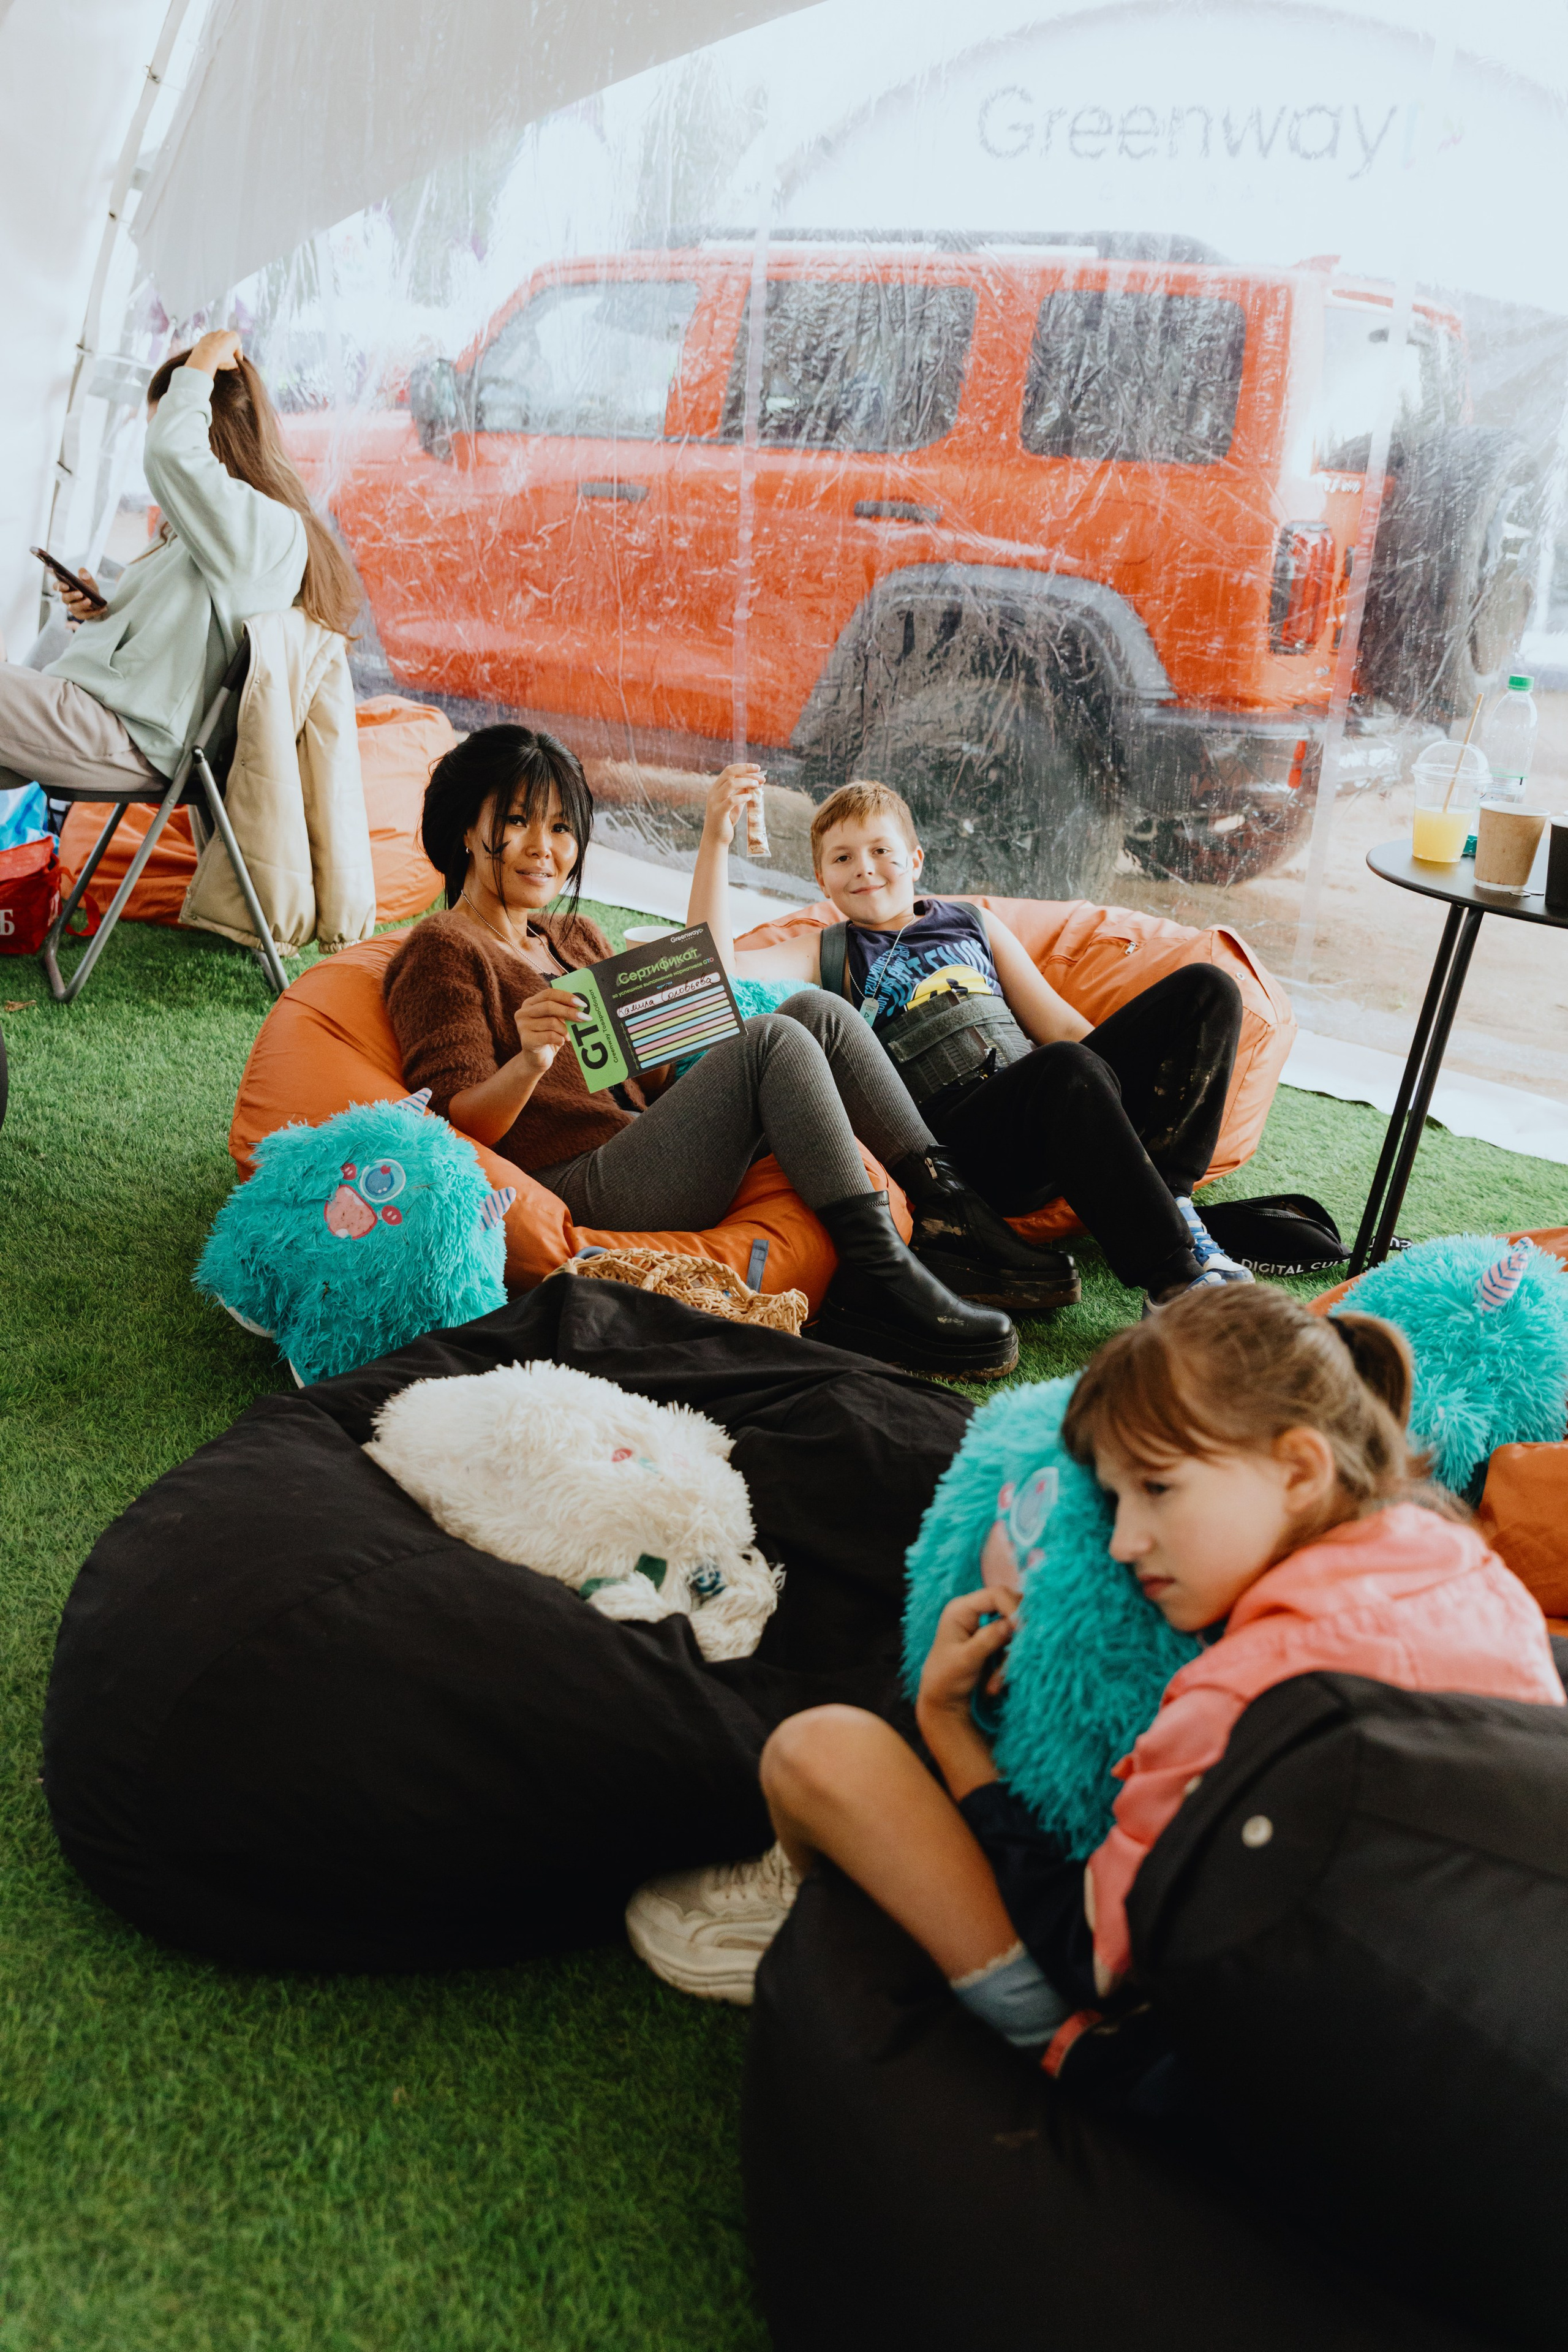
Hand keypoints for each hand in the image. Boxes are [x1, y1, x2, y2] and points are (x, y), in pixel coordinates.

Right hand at [57, 569, 101, 625]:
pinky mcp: (80, 615)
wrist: (97, 600)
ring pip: (73, 608)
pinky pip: (86, 615)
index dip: (59, 586)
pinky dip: (95, 611)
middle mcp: (67, 599)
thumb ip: (85, 575)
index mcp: (65, 588)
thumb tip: (84, 574)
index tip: (66, 585)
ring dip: (81, 604)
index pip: (57, 586)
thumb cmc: (89, 588)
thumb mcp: (89, 580)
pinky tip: (102, 608)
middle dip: (72, 596)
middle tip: (80, 593)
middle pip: (65, 598)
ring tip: (89, 601)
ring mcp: (73, 608)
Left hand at [186, 329, 242, 377]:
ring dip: (220, 349)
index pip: (238, 349)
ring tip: (218, 359)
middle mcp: (224, 332)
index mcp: (234, 337)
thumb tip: (234, 364)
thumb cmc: (222, 358)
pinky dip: (211, 348)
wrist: (205, 356)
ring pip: (219, 342)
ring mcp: (213, 333)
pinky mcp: (205, 337)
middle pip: (228, 343)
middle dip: (228, 351)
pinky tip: (211, 356)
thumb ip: (235, 363)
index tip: (237, 364)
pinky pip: (210, 343)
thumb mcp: (233, 364)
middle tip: (228, 361)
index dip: (238, 358)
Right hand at [512, 986, 584, 1076]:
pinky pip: (550, 1036)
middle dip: (569, 1012)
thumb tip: (581, 1006)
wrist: (536, 1060)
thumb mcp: (555, 1021)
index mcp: (530, 1003)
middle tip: (585, 1018)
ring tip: (568, 1036)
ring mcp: (522, 1026)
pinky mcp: (526, 1040)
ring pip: (551, 1022)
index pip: (549, 994)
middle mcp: (523, 1012)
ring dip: (565, 1030)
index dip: (566, 997)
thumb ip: (563, 1011)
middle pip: (549, 1006)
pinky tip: (561, 1042)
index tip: (582, 1004)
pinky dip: (560, 1039)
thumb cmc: (548, 1038)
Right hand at [701, 762, 764, 850]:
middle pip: (729, 773)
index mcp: (716, 788)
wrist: (715, 839)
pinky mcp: (719, 812)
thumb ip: (741, 793)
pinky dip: (742, 796)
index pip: (730, 771)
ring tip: (757, 785)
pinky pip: (731, 800)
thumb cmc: (726, 821)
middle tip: (760, 775)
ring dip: (746, 782)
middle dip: (746, 770)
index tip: (757, 769)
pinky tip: (750, 797)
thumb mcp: (735, 804)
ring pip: (730, 784)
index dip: (744, 767)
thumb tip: (754, 783)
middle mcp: (714, 792)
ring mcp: (714, 802)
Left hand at [917, 1584, 1020, 1723]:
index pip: (995, 1595)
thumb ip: (987, 1640)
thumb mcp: (965, 1660)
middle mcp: (975, 1613)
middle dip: (1017, 1631)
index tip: (1023, 1629)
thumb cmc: (946, 1678)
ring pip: (1014, 1630)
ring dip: (1010, 1656)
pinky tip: (993, 1686)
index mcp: (961, 1609)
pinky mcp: (995, 1642)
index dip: (1013, 1608)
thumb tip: (1011, 1624)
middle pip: (1009, 1606)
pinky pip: (1012, 1647)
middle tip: (1023, 1650)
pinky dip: (1007, 1666)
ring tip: (995, 1683)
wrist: (944, 1701)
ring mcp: (986, 1627)